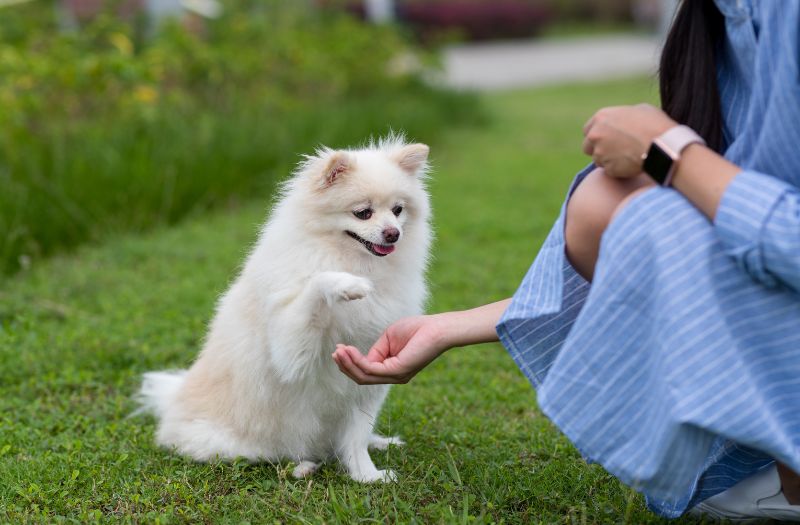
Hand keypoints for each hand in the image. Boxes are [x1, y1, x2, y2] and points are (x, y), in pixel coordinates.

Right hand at [332, 315, 449, 384]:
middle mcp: (394, 376)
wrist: (437, 328)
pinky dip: (358, 361)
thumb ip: (376, 350)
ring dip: (348, 364)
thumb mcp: (389, 338)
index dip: (350, 360)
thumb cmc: (417, 329)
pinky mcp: (398, 371)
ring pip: (364, 376)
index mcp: (392, 369)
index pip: (366, 371)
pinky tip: (349, 351)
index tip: (340, 348)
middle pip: (362, 377)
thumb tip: (363, 358)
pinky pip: (371, 370)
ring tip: (338, 352)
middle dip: (346, 366)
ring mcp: (396, 376)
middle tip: (335, 353)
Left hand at [582, 103, 676, 177]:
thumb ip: (622, 116)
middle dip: (597, 149)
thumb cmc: (655, 124)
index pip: (587, 130)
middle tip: (613, 151)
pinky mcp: (609, 169)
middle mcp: (596, 135)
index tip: (605, 139)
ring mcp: (600, 153)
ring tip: (627, 157)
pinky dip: (618, 171)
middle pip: (587, 147)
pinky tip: (632, 164)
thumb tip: (622, 121)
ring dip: (609, 161)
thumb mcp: (638, 110)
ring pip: (598, 161)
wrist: (663, 144)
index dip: (597, 135)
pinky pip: (610, 172)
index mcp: (601, 118)